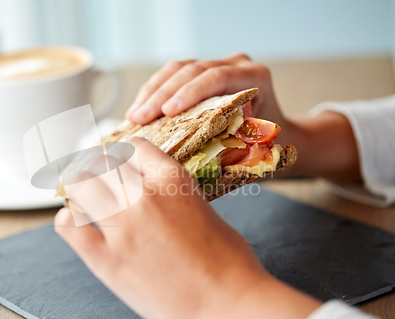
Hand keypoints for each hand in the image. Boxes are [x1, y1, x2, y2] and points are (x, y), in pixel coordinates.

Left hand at [55, 137, 319, 318]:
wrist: (227, 307)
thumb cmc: (229, 264)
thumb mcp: (205, 211)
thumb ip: (175, 196)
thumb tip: (156, 196)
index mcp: (173, 180)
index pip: (134, 146)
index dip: (126, 153)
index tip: (121, 160)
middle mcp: (143, 196)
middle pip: (102, 162)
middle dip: (101, 167)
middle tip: (102, 178)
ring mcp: (121, 227)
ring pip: (80, 186)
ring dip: (82, 188)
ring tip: (87, 197)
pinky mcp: (105, 259)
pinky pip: (69, 227)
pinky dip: (69, 221)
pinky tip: (77, 222)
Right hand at [126, 53, 287, 129]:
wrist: (280, 132)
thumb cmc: (270, 142)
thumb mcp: (259, 144)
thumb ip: (235, 144)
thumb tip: (198, 156)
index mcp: (255, 78)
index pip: (218, 78)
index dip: (189, 93)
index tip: (167, 111)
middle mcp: (236, 65)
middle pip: (193, 70)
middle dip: (161, 94)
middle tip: (140, 117)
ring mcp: (218, 65)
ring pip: (178, 68)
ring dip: (152, 91)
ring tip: (134, 115)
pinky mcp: (203, 72)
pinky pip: (174, 74)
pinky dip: (155, 90)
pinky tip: (140, 107)